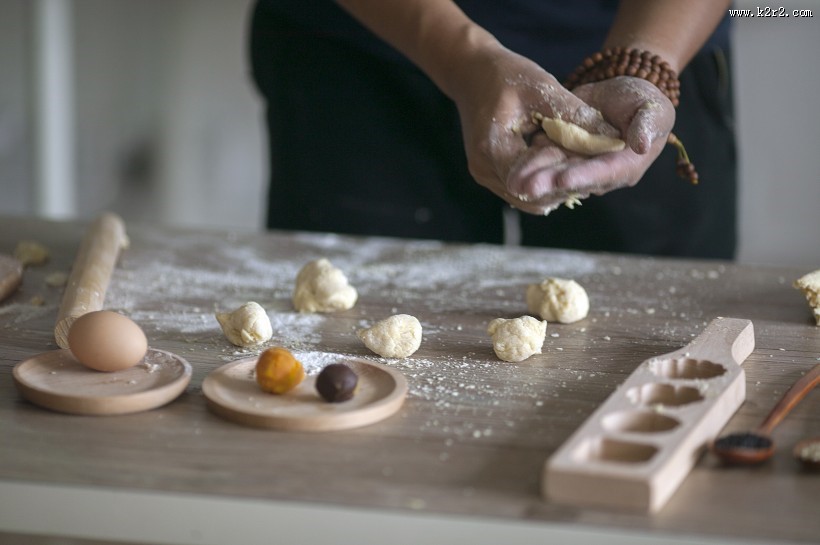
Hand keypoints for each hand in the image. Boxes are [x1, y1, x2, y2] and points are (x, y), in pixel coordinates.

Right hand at [446, 44, 627, 213]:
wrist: (472, 73)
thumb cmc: (506, 76)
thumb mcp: (543, 89)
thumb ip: (575, 116)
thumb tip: (612, 138)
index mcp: (493, 148)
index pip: (534, 180)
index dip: (565, 179)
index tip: (592, 172)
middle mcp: (484, 169)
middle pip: (531, 196)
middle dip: (563, 189)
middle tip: (595, 179)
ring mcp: (484, 175)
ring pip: (527, 198)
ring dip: (553, 190)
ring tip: (582, 176)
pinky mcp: (488, 174)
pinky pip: (520, 190)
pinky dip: (542, 185)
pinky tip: (562, 173)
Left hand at [506, 76, 675, 209]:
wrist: (619, 96)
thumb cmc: (642, 101)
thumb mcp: (650, 108)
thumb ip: (647, 124)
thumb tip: (640, 144)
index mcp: (625, 166)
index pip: (602, 173)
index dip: (583, 176)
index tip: (562, 178)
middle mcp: (599, 176)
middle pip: (571, 181)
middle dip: (548, 184)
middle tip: (524, 187)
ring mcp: (578, 169)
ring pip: (552, 175)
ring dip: (532, 179)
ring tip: (511, 181)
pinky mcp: (561, 160)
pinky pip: (542, 164)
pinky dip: (526, 166)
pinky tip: (507, 169)